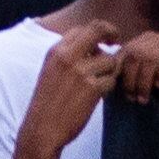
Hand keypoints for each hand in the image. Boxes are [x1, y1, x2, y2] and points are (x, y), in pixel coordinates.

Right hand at [18, 23, 123, 148]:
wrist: (41, 130)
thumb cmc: (47, 103)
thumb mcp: (50, 71)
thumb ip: (68, 56)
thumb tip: (95, 46)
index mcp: (56, 51)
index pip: (82, 28)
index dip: (97, 32)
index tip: (105, 40)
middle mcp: (68, 57)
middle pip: (98, 30)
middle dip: (111, 33)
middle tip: (116, 41)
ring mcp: (81, 72)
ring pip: (110, 60)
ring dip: (109, 71)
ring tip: (98, 84)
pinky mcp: (92, 88)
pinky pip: (111, 80)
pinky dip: (108, 88)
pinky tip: (98, 96)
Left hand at [115, 30, 158, 103]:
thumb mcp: (141, 78)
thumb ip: (125, 72)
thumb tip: (103, 78)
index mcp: (147, 40)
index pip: (125, 51)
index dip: (117, 71)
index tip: (114, 90)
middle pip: (136, 54)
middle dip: (130, 79)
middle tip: (131, 98)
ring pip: (152, 58)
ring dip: (144, 82)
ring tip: (144, 98)